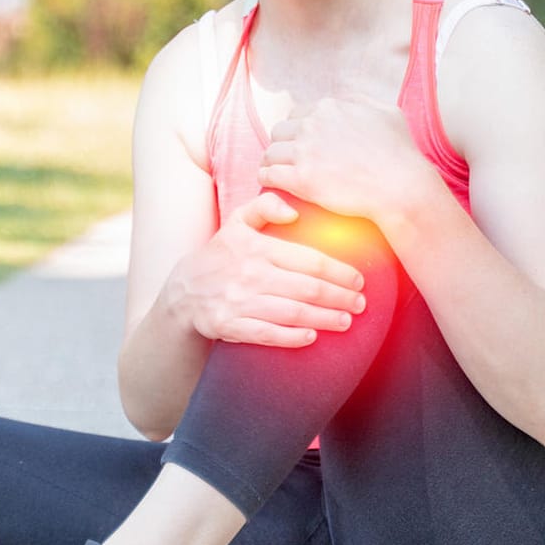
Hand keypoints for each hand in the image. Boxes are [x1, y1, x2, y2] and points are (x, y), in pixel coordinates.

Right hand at [163, 191, 365, 347]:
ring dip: (324, 319)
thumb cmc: (220, 255)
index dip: (339, 271)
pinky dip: (291, 337)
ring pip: (292, 313)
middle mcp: (249, 273)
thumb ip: (265, 206)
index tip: (359, 280)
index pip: (309, 260)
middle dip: (340, 298)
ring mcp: (238, 301)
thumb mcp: (236, 222)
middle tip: (360, 304)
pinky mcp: (229, 325)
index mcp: (255, 247)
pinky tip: (312, 337)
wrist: (183, 292)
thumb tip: (294, 211)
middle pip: (307, 288)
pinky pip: (266, 334)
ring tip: (346, 321)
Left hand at [258, 94, 440, 223]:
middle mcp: (313, 125)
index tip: (300, 144)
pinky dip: (266, 178)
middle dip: (282, 144)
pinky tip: (272, 183)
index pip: (296, 114)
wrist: (401, 187)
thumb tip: (345, 99)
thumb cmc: (400, 153)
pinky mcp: (300, 179)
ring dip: (271, 162)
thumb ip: (361, 100)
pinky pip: (268, 174)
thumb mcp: (387, 112)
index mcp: (330, 108)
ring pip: (270, 153)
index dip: (297, 130)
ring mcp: (305, 152)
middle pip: (279, 131)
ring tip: (276, 171)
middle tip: (287, 159)